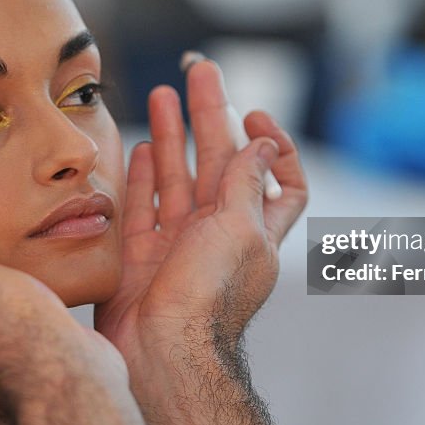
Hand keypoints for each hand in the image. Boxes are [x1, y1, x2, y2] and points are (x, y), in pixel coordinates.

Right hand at [95, 58, 307, 368]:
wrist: (161, 353)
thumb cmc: (208, 296)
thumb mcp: (242, 228)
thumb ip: (247, 183)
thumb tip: (263, 144)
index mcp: (255, 230)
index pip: (282, 182)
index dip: (276, 146)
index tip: (255, 115)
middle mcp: (220, 235)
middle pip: (220, 165)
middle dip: (211, 116)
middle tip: (199, 71)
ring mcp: (180, 246)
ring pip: (179, 178)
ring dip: (174, 135)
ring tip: (164, 92)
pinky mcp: (142, 257)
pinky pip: (145, 207)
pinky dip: (144, 176)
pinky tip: (142, 145)